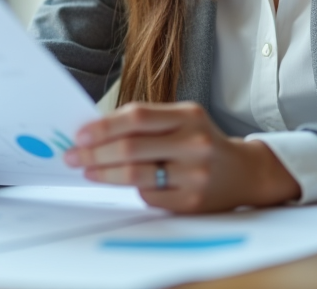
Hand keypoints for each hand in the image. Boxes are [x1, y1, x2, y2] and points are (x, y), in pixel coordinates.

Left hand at [63, 101, 300, 212]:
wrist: (244, 172)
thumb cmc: (201, 141)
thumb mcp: (182, 120)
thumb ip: (145, 122)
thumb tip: (94, 131)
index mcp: (188, 115)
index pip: (137, 116)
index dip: (103, 126)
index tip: (79, 134)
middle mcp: (193, 142)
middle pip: (131, 148)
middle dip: (94, 153)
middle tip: (73, 157)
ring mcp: (194, 174)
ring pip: (135, 175)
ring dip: (104, 174)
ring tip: (87, 171)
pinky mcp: (191, 202)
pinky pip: (148, 196)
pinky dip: (132, 189)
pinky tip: (124, 183)